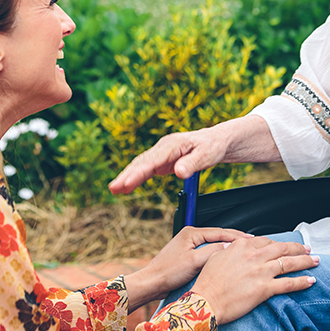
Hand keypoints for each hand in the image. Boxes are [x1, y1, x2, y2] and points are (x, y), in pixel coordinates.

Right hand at [108, 129, 228, 194]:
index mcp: (172, 145)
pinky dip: (135, 177)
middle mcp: (163, 147)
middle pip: (141, 162)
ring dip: (127, 177)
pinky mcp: (162, 160)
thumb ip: (192, 164)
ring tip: (114, 189)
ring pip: (140, 165)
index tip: (127, 183)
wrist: (216, 140)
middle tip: (113, 188)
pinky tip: (126, 187)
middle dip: (126, 175)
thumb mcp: (207, 155)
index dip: (138, 173)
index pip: (152, 161)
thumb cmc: (212, 146)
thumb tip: (178, 173)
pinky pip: (146, 169)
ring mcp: (161, 153)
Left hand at [123, 226, 251, 310]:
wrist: (153, 283)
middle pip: (218, 236)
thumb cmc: (168, 272)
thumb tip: (229, 246)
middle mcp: (190, 235)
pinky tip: (227, 259)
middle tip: (252, 244)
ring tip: (243, 251)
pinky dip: (219, 254)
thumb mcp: (194, 261)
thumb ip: (212, 252)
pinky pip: (208, 251)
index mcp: (191, 233)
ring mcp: (189, 245)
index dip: (237, 236)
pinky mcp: (188, 255)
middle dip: (235, 240)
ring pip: (214, 244)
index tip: (251, 240)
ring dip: (227, 247)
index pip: (220, 231)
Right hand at [189, 237, 318, 323]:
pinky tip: (310, 281)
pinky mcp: (265, 288)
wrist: (206, 301)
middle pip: (282, 248)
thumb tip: (235, 246)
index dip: (278, 243)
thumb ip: (230, 249)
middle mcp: (254, 256)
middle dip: (297, 248)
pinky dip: (301, 282)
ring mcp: (261, 271)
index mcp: (242, 246)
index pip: (266, 241)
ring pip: (289, 263)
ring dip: (305, 261)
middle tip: (306, 249)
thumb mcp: (216, 256)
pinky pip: (288, 283)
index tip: (284, 245)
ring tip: (315, 261)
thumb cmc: (208, 282)